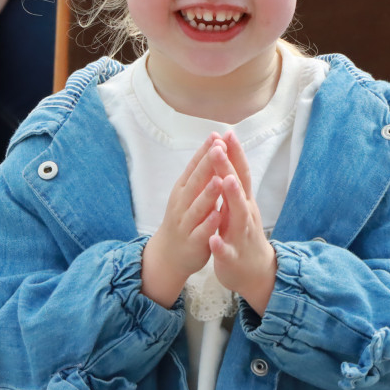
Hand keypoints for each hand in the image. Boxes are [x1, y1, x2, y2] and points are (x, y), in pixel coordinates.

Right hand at [142, 134, 225, 307]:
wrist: (169, 254)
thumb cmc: (184, 218)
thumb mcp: (189, 194)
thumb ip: (200, 174)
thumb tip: (213, 145)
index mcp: (183, 190)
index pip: (194, 167)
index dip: (205, 152)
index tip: (217, 135)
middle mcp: (182, 203)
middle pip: (196, 182)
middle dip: (207, 165)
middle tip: (219, 148)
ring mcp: (186, 223)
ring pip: (198, 207)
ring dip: (209, 193)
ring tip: (220, 179)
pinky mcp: (192, 242)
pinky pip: (201, 232)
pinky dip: (209, 223)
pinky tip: (218, 215)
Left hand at [209, 131, 276, 314]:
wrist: (256, 273)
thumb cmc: (244, 235)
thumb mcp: (240, 207)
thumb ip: (235, 185)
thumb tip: (229, 158)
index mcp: (243, 202)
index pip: (240, 173)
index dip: (235, 154)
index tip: (227, 132)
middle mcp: (245, 214)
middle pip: (238, 187)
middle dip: (229, 167)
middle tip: (219, 146)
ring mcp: (240, 235)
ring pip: (238, 215)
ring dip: (232, 197)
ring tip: (225, 181)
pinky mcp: (233, 257)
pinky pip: (227, 250)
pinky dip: (220, 244)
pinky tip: (212, 239)